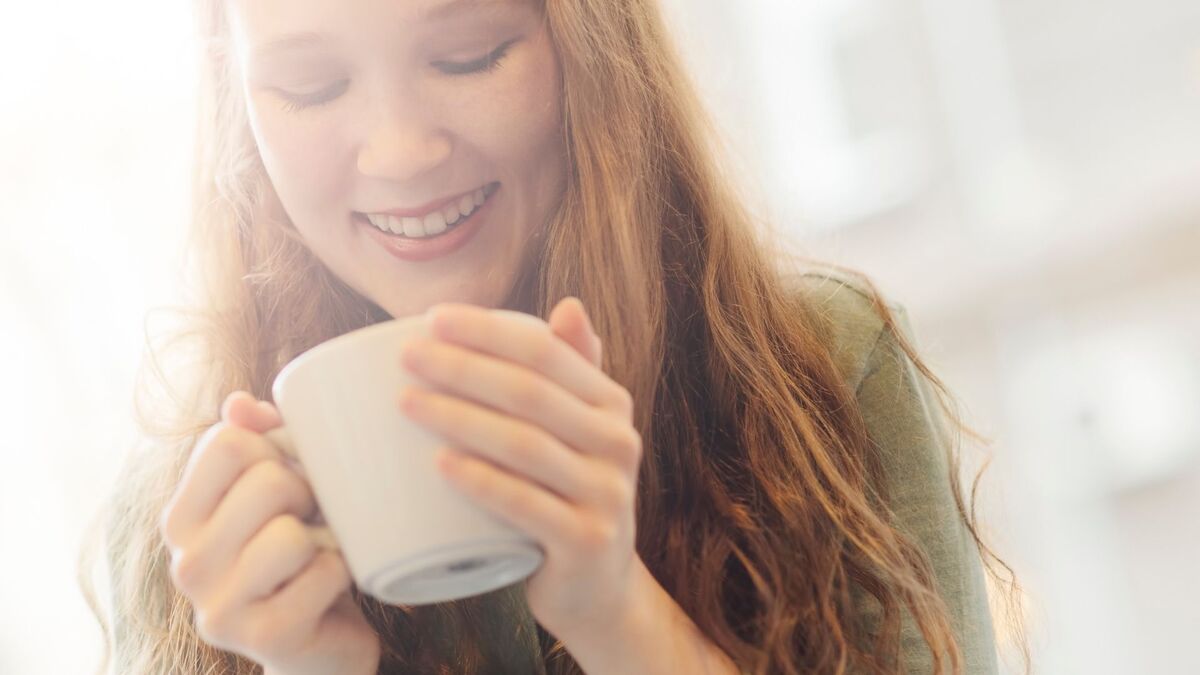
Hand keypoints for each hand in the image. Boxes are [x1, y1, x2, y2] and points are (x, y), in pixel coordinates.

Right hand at [159, 391, 380, 674]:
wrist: (319, 646)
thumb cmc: (299, 556)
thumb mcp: (275, 495)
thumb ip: (255, 442)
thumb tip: (240, 404)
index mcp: (181, 518)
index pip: (228, 441)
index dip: (275, 448)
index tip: (288, 475)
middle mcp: (187, 563)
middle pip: (268, 480)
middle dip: (309, 493)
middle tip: (313, 520)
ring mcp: (219, 606)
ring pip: (291, 532)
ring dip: (325, 538)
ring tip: (318, 555)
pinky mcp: (264, 637)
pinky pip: (323, 572)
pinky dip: (342, 572)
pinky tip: (330, 587)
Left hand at [397, 297, 643, 637]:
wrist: (598, 588)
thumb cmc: (567, 497)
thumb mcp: (578, 434)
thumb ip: (572, 373)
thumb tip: (569, 305)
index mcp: (612, 405)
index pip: (547, 353)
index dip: (488, 331)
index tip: (431, 319)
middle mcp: (617, 443)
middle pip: (530, 393)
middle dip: (462, 367)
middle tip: (407, 358)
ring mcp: (607, 494)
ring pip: (524, 444)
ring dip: (458, 418)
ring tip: (406, 403)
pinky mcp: (586, 541)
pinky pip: (526, 505)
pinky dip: (480, 481)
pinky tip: (440, 463)